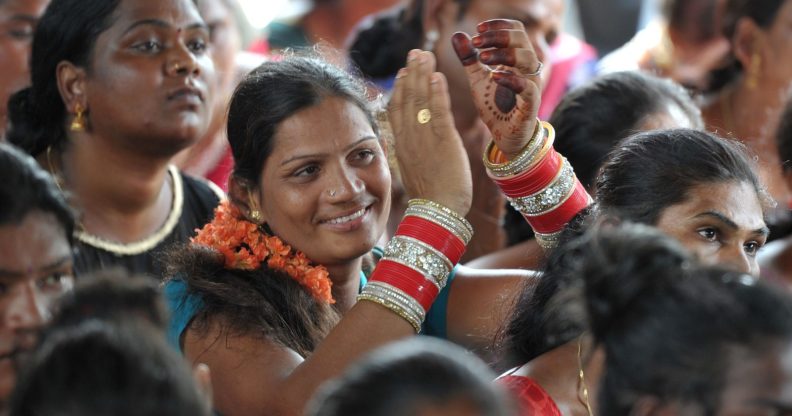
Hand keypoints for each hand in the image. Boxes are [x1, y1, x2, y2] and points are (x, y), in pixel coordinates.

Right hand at [388, 50, 472, 215]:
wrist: (437, 214)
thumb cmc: (431, 196)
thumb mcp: (415, 169)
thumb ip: (413, 150)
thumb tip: (412, 140)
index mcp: (403, 146)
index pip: (397, 111)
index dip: (399, 88)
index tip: (403, 71)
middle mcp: (410, 140)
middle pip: (407, 100)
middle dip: (411, 74)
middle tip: (416, 53)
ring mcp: (425, 141)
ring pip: (420, 102)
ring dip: (422, 76)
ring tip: (425, 56)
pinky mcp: (443, 143)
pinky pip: (438, 114)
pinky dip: (437, 94)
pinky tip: (436, 77)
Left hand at [452, 19, 542, 159]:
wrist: (504, 136)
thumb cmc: (495, 105)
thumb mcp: (477, 79)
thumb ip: (469, 58)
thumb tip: (457, 34)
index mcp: (517, 60)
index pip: (516, 31)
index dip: (499, 26)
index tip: (478, 29)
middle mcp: (527, 69)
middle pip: (522, 39)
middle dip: (498, 36)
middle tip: (476, 42)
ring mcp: (531, 86)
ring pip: (526, 59)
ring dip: (502, 54)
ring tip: (482, 57)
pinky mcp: (530, 105)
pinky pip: (527, 88)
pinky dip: (511, 79)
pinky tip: (493, 76)